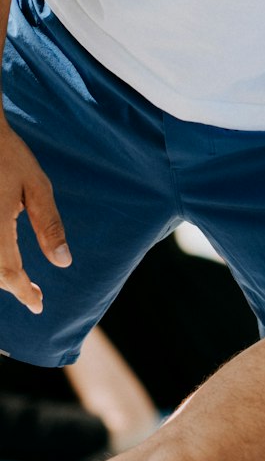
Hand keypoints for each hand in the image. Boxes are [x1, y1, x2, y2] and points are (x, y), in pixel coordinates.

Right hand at [0, 119, 70, 312]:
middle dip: (11, 286)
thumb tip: (62, 262)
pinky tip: (4, 261)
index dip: (23, 293)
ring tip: (19, 283)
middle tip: (33, 296)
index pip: (8, 273)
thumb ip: (49, 225)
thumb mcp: (36, 186)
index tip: (38, 305)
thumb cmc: (7, 154)